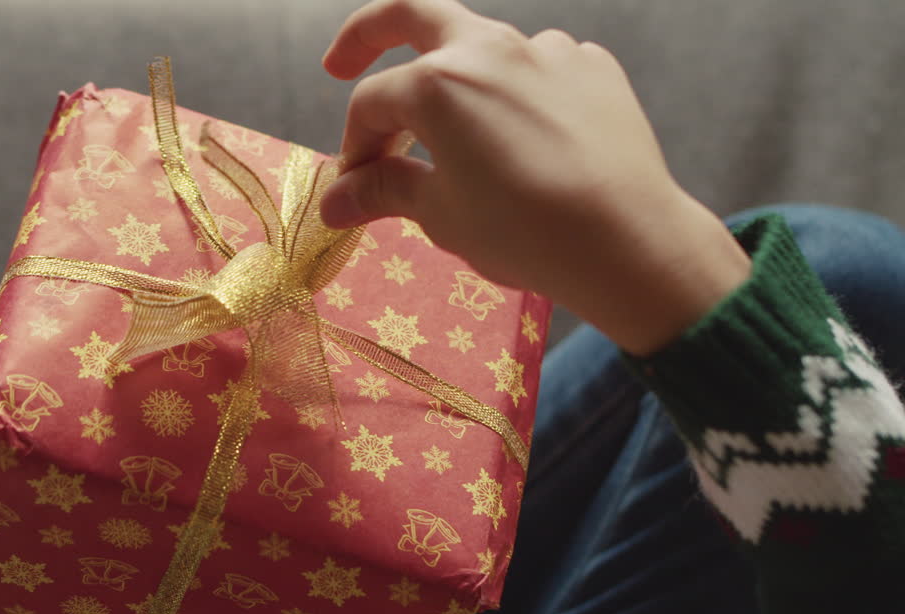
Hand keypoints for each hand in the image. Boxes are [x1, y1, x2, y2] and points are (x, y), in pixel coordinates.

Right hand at [320, 0, 750, 354]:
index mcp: (437, 83)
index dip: (354, 147)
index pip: (372, 105)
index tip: (355, 187)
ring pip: (484, 48)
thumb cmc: (522, 232)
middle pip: (413, 16)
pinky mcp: (592, 68)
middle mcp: (489, 49)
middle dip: (367, 34)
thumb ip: (384, 192)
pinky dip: (518, 95)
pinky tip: (524, 140)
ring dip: (456, 81)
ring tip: (456, 133)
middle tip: (339, 62)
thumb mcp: (440, 216)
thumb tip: (334, 202)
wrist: (628, 241)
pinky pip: (539, 70)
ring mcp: (547, 51)